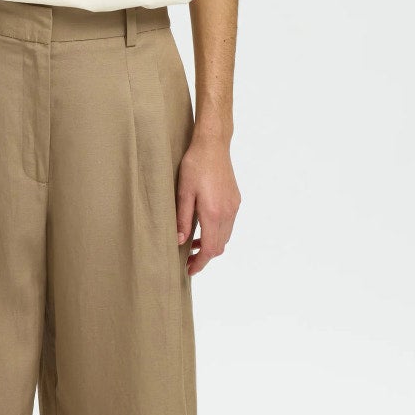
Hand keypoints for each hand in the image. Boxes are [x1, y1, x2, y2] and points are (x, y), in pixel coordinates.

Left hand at [175, 134, 240, 275]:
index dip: (200, 263)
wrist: (214, 144)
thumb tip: (180, 241)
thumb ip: (182, 219)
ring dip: (212, 244)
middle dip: (205, 256)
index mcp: (214, 213)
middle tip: (188, 259)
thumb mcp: (183, 192)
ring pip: (226, 236)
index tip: (190, 270)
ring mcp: (234, 206)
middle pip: (220, 246)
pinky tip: (204, 226)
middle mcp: (228, 212)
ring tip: (193, 243)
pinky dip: (217, 232)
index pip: (211, 249)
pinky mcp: (235, 200)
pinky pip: (228, 224)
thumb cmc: (195, 165)